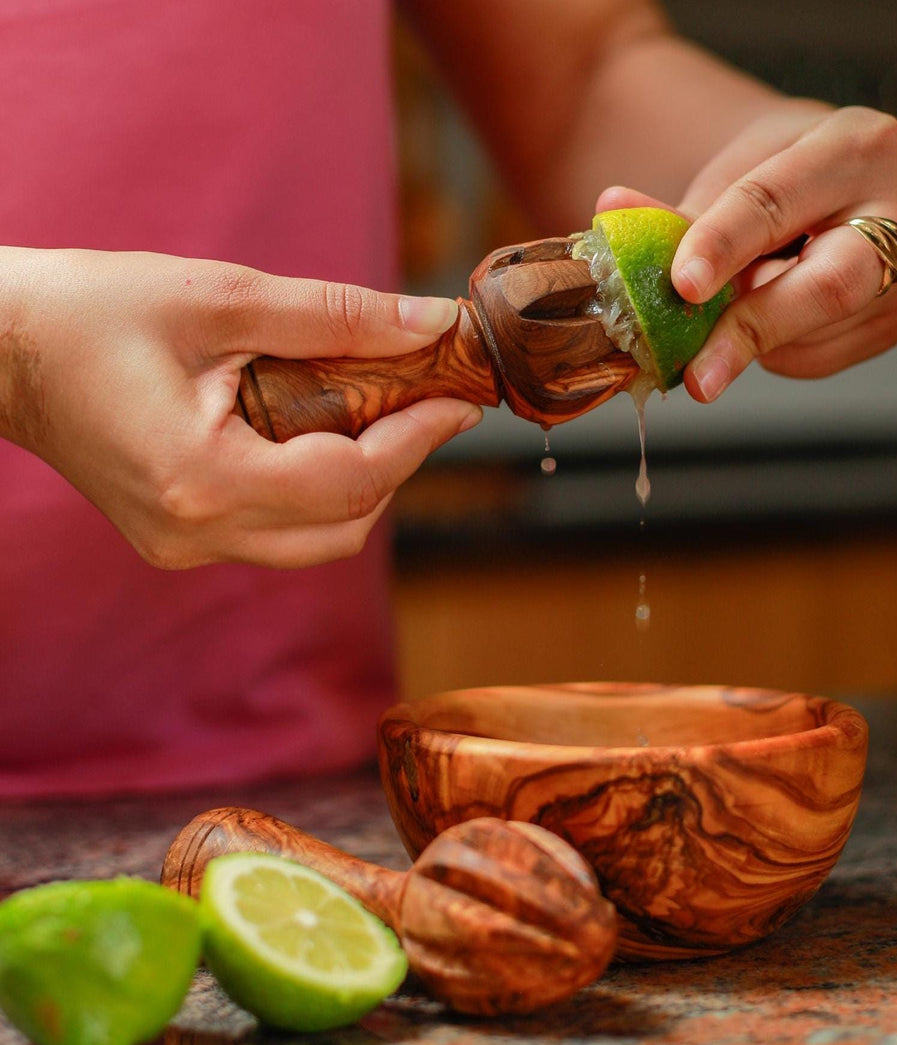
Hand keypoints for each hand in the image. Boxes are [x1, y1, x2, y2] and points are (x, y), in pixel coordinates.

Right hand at [0, 248, 480, 568]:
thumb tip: (431, 325)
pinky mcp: (178, 542)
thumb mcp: (221, 299)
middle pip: (345, 526)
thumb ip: (336, 317)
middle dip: (398, 465)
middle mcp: (198, 533)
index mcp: (204, 480)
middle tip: (423, 402)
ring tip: (376, 414)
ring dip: (361, 484)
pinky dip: (316, 492)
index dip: (419, 441)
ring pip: (317, 541)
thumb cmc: (90, 312)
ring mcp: (185, 548)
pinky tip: (319, 435)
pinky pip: (278, 534)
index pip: (351, 482)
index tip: (461, 401)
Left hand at [597, 104, 896, 401]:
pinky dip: (776, 351)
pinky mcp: (896, 325)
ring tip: (721, 322)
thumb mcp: (738, 174)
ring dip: (755, 340)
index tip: (681, 285)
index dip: (725, 245)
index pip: (779, 202)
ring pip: (818, 332)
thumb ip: (681, 211)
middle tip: (697, 377)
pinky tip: (765, 323)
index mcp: (860, 146)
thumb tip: (612, 214)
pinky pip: (821, 358)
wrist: (839, 186)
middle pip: (830, 285)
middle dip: (753, 328)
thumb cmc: (782, 174)